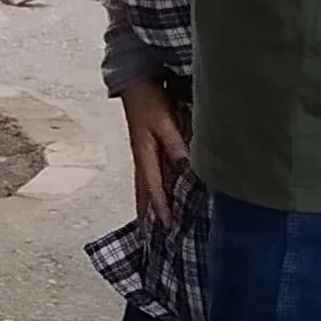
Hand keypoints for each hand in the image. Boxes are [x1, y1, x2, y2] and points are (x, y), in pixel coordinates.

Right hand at [117, 77, 189, 232]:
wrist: (135, 82)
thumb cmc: (149, 100)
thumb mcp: (165, 122)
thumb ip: (175, 145)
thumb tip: (185, 169)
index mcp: (144, 155)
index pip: (153, 188)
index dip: (160, 208)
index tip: (166, 227)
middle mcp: (141, 159)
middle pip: (143, 194)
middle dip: (147, 215)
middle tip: (151, 239)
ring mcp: (142, 155)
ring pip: (145, 187)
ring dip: (148, 206)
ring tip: (151, 225)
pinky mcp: (146, 149)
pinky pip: (149, 177)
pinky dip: (151, 191)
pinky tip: (157, 197)